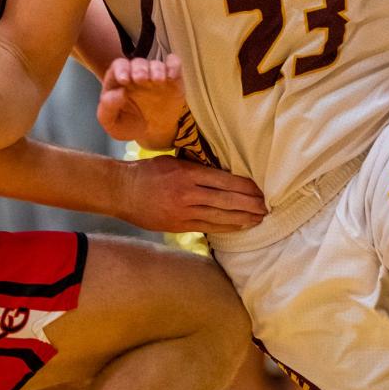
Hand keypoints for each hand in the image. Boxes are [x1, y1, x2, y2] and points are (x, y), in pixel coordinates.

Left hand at [98, 54, 185, 144]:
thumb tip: (118, 93)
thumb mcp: (112, 123)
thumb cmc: (130, 124)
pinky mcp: (173, 79)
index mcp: (120, 81)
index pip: (119, 66)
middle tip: (141, 79)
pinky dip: (174, 66)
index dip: (121, 69)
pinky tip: (172, 76)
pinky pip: (173, 64)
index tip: (124, 80)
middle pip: (138, 62)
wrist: (153, 132)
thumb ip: (108, 108)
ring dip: (157, 69)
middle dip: (139, 68)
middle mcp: (138, 75)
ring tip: (158, 80)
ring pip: (156, 64)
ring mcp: (155, 75)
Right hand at [121, 154, 266, 232]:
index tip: (259, 189)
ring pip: (221, 216)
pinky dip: (227, 227)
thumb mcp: (174, 161)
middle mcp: (188, 193)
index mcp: (188, 173)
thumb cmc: (147, 172)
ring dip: (243, 218)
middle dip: (250, 204)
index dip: (245, 187)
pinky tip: (240, 227)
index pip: (225, 180)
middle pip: (227, 199)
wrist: (121, 190)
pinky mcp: (179, 225)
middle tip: (266, 206)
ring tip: (259, 218)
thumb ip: (197, 168)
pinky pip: (208, 227)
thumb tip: (223, 175)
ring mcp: (183, 211)